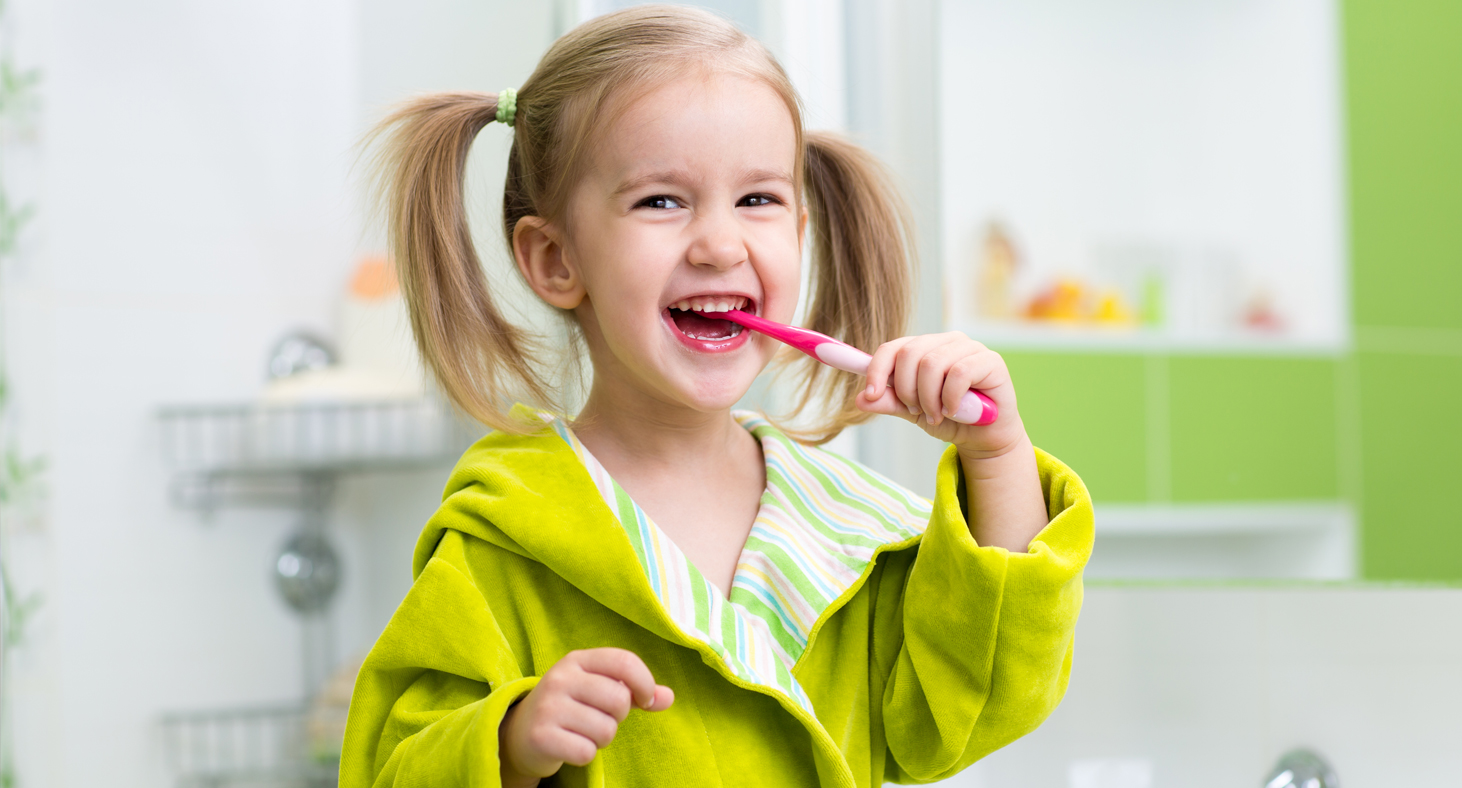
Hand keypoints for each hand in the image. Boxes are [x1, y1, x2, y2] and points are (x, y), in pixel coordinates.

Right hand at [499, 648, 673, 787]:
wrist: (519, 733)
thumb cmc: (570, 707)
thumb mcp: (598, 689)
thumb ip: (635, 691)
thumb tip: (668, 697)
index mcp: (578, 660)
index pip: (624, 661)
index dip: (645, 683)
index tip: (645, 700)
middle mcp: (561, 678)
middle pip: (619, 700)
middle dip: (618, 717)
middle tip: (599, 718)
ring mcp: (548, 707)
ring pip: (606, 730)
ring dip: (602, 738)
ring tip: (583, 732)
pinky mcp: (541, 736)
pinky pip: (587, 752)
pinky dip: (585, 754)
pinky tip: (571, 746)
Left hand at [855, 332, 1023, 457]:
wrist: (983, 438)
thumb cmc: (949, 418)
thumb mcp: (912, 412)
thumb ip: (890, 402)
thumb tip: (860, 398)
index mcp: (924, 348)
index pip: (892, 347)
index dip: (876, 369)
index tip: (870, 395)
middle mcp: (946, 341)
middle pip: (910, 354)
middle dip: (906, 390)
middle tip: (916, 412)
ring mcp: (969, 347)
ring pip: (932, 364)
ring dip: (929, 398)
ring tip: (936, 415)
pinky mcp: (990, 360)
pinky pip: (959, 373)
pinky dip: (950, 398)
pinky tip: (954, 410)